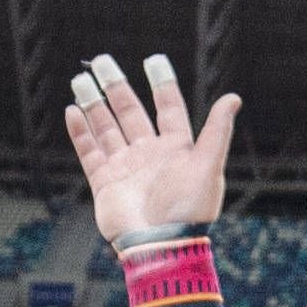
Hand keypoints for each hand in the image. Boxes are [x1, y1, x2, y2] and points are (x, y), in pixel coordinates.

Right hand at [64, 52, 241, 236]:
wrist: (162, 246)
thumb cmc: (190, 211)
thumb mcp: (209, 167)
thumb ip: (217, 131)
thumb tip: (233, 98)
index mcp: (177, 148)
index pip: (168, 107)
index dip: (161, 83)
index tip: (152, 60)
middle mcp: (149, 154)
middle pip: (130, 112)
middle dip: (116, 86)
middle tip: (101, 62)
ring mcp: (125, 167)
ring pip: (106, 128)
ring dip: (94, 104)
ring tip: (80, 80)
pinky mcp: (105, 183)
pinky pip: (90, 152)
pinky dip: (81, 132)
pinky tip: (72, 111)